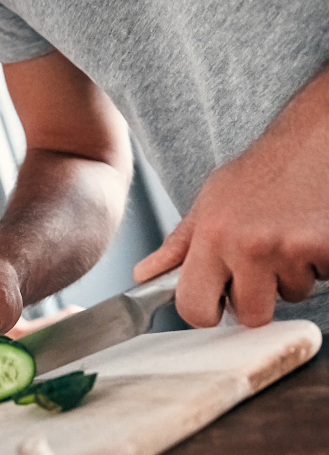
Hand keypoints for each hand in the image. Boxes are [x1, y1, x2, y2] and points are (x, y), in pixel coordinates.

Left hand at [134, 74, 328, 326]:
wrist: (316, 139)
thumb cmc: (262, 172)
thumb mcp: (209, 203)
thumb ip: (178, 246)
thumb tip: (144, 274)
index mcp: (211, 237)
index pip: (194, 310)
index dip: (206, 312)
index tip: (216, 301)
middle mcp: (248, 246)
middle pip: (251, 315)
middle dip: (256, 297)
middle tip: (259, 263)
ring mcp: (291, 249)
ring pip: (290, 295)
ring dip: (290, 276)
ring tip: (286, 236)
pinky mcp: (327, 249)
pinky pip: (321, 278)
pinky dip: (318, 263)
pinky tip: (309, 231)